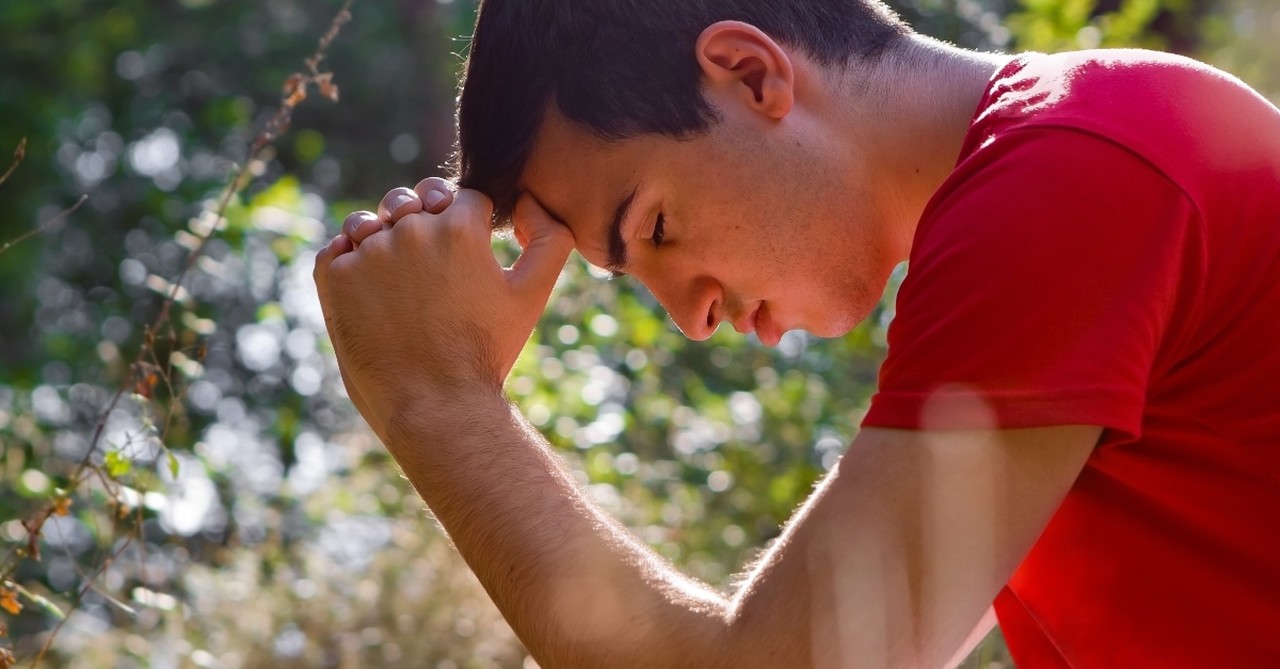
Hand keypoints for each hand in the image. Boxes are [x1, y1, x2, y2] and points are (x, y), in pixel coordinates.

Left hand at [313, 179, 574, 438]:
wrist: (434, 406)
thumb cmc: (485, 352)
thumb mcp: (532, 294)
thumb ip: (551, 238)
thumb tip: (530, 203)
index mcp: (459, 227)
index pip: (464, 198)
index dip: (470, 225)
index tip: (467, 258)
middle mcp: (410, 229)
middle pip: (416, 202)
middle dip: (426, 223)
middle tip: (434, 272)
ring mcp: (367, 252)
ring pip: (371, 221)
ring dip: (381, 237)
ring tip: (397, 280)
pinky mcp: (334, 277)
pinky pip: (336, 249)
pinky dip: (349, 262)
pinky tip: (370, 293)